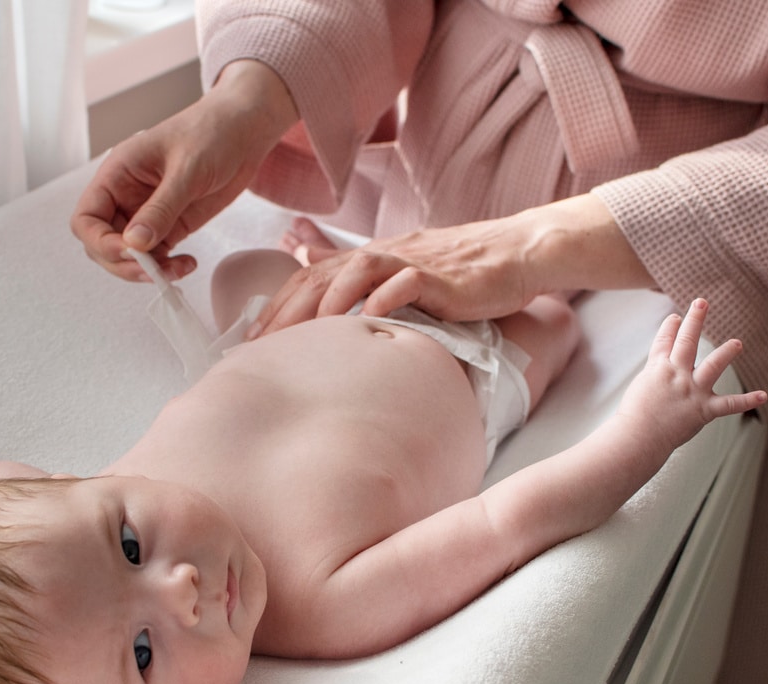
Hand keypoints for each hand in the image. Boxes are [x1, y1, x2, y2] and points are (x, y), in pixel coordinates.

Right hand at [71, 61, 297, 281]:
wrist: (245, 130)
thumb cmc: (211, 134)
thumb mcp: (186, 170)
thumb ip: (161, 208)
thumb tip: (135, 244)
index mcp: (117, 175)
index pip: (86, 219)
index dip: (100, 242)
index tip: (129, 253)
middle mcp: (125, 197)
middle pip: (103, 244)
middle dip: (123, 263)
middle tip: (154, 271)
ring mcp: (147, 214)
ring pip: (129, 256)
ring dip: (148, 270)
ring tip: (178, 270)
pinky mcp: (170, 226)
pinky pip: (157, 256)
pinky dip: (167, 268)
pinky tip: (188, 264)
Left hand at [253, 219, 534, 337]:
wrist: (516, 254)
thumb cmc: (463, 272)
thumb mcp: (406, 274)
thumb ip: (368, 283)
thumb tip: (332, 293)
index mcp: (372, 258)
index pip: (310, 276)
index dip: (277, 304)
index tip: (251, 338)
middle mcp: (384, 255)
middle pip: (322, 275)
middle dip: (286, 309)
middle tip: (260, 344)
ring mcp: (411, 262)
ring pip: (356, 271)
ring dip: (326, 302)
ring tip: (305, 336)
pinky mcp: (440, 275)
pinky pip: (405, 282)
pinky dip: (382, 299)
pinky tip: (365, 322)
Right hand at [619, 298, 767, 451]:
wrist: (637, 437)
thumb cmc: (633, 417)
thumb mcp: (640, 388)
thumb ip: (655, 377)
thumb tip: (663, 373)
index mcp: (657, 368)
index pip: (664, 341)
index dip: (670, 327)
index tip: (676, 317)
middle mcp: (676, 374)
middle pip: (687, 341)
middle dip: (695, 320)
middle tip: (702, 302)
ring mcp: (691, 390)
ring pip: (713, 365)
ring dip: (727, 352)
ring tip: (737, 344)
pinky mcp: (703, 409)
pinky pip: (729, 404)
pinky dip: (747, 401)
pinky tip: (763, 395)